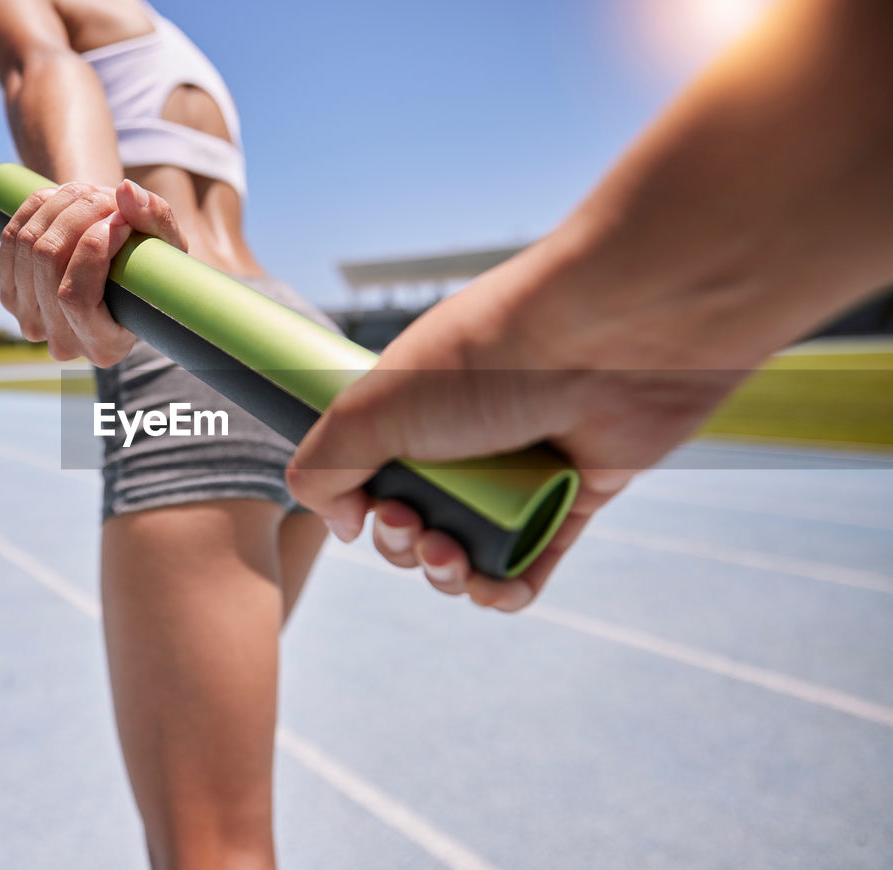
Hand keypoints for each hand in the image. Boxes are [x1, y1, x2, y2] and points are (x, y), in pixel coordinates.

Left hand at [0, 178, 186, 365]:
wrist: (118, 274)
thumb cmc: (151, 267)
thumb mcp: (169, 247)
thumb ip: (156, 218)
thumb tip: (124, 190)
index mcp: (104, 348)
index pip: (76, 298)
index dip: (93, 249)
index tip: (120, 220)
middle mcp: (62, 343)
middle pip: (49, 262)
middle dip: (79, 215)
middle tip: (108, 196)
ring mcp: (30, 321)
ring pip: (29, 244)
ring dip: (60, 205)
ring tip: (92, 194)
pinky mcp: (10, 296)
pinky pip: (11, 239)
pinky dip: (36, 208)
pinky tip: (62, 198)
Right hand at [284, 263, 740, 611]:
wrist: (605, 340)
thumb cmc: (484, 360)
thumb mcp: (371, 409)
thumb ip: (325, 467)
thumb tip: (340, 525)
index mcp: (414, 406)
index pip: (374, 477)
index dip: (367, 509)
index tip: (376, 510)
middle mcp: (463, 436)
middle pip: (417, 522)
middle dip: (405, 546)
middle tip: (416, 528)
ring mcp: (518, 469)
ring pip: (472, 550)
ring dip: (450, 573)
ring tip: (453, 558)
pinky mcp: (574, 497)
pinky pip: (534, 559)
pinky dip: (510, 585)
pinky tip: (498, 589)